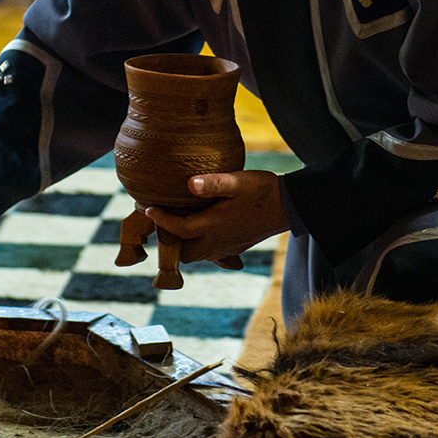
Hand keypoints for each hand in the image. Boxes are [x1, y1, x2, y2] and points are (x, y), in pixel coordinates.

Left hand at [144, 170, 287, 265]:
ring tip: (177, 225)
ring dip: (184, 245)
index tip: (147, 209)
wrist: (290, 205)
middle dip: (170, 243)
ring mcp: (227, 246)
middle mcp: (218, 240)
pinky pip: (210, 254)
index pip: (180, 230)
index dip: (161, 221)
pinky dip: (199, 246)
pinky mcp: (235, 247)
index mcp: (215, 225)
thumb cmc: (262, 190)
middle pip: (184, 254)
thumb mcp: (237, 181)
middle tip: (162, 222)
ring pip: (197, 256)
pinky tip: (200, 230)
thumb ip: (213, 183)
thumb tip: (189, 184)